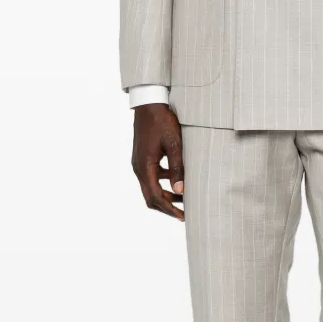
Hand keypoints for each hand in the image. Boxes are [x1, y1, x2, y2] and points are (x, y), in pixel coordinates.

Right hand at [132, 104, 184, 221]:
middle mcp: (138, 167)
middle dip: (167, 207)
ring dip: (166, 195)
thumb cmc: (162, 122)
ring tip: (184, 198)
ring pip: (151, 188)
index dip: (169, 209)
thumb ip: (177, 168)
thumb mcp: (174, 144)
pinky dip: (163, 183)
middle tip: (184, 213)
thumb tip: (181, 190)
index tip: (182, 217)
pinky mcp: (142, 158)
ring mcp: (139, 163)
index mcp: (145, 167)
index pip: (156, 197)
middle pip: (151, 197)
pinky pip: (151, 177)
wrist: (149, 104)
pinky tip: (177, 180)